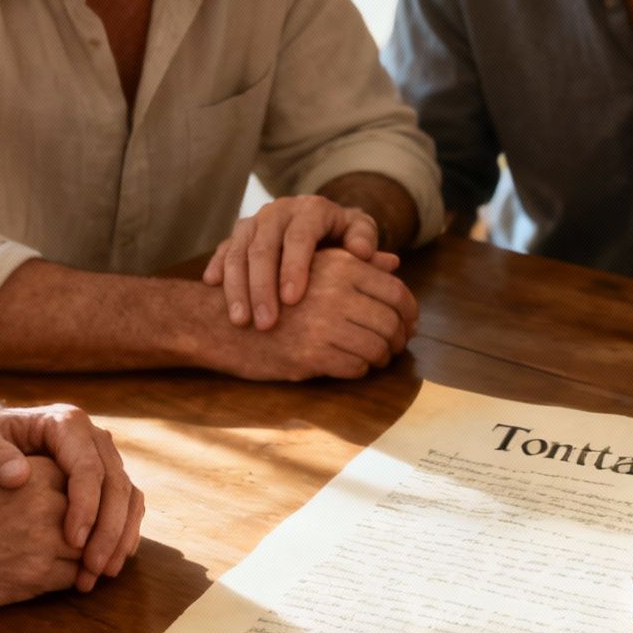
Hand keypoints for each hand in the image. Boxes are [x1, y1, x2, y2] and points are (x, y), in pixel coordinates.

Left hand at [0, 401, 144, 591]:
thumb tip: (19, 477)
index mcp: (66, 422)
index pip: (88, 468)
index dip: (86, 507)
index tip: (72, 543)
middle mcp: (92, 437)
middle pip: (116, 484)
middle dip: (109, 529)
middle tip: (94, 568)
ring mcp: (102, 456)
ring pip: (128, 496)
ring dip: (121, 536)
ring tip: (103, 572)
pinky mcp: (104, 477)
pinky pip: (126, 504)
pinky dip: (123, 533)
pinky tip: (110, 561)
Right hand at [0, 459, 82, 614]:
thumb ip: (22, 476)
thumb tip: (41, 483)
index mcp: (36, 472)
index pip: (84, 484)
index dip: (85, 501)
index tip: (82, 513)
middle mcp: (48, 503)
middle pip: (94, 518)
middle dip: (94, 532)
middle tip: (94, 543)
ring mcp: (46, 541)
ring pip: (90, 551)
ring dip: (86, 560)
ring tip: (80, 564)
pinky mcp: (37, 577)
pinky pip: (72, 579)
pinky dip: (71, 581)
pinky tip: (56, 579)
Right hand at [202, 195, 388, 330]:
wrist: (313, 224)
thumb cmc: (342, 238)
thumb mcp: (358, 238)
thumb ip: (367, 249)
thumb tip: (378, 258)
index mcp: (312, 209)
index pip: (301, 235)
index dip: (294, 266)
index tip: (292, 299)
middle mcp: (280, 211)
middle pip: (263, 246)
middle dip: (262, 286)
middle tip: (265, 322)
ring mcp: (255, 222)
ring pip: (238, 252)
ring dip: (238, 288)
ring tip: (241, 321)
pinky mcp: (236, 235)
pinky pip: (221, 251)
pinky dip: (217, 271)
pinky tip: (213, 291)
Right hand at [209, 247, 418, 381]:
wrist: (222, 321)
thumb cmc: (272, 293)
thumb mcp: (314, 267)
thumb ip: (357, 263)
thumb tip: (394, 262)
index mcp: (341, 265)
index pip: (396, 292)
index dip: (410, 312)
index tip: (410, 324)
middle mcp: (336, 291)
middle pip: (392, 322)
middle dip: (399, 339)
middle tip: (396, 347)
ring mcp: (323, 324)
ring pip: (377, 347)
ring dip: (381, 358)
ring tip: (376, 359)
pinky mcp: (310, 355)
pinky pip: (354, 367)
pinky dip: (359, 370)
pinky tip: (351, 365)